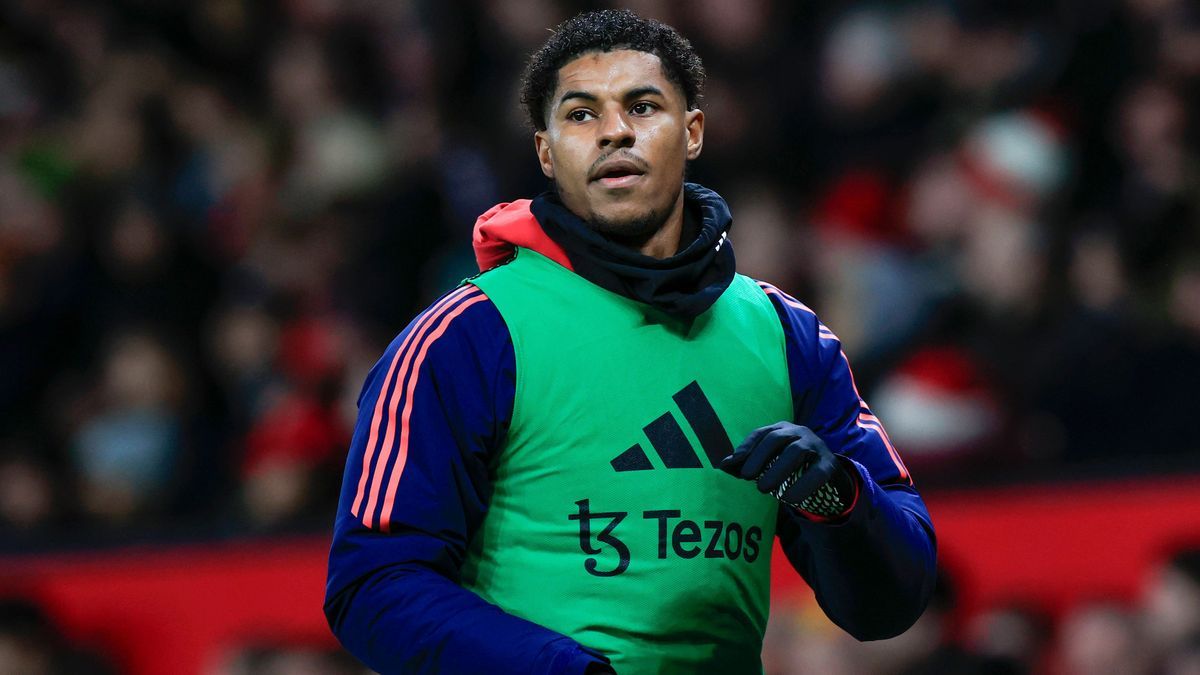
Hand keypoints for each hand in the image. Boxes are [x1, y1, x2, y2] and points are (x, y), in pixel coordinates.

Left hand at [720, 422, 851, 516]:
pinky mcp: (829, 464)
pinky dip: (803, 485)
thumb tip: (723, 464)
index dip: (747, 446)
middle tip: (746, 476)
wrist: (824, 473)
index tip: (734, 462)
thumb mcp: (768, 462)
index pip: (762, 433)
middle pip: (777, 438)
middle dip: (760, 456)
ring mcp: (816, 446)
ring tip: (763, 488)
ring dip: (778, 469)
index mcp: (782, 429)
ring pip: (797, 451)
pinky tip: (790, 498)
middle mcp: (799, 432)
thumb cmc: (788, 465)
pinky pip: (817, 472)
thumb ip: (747, 463)